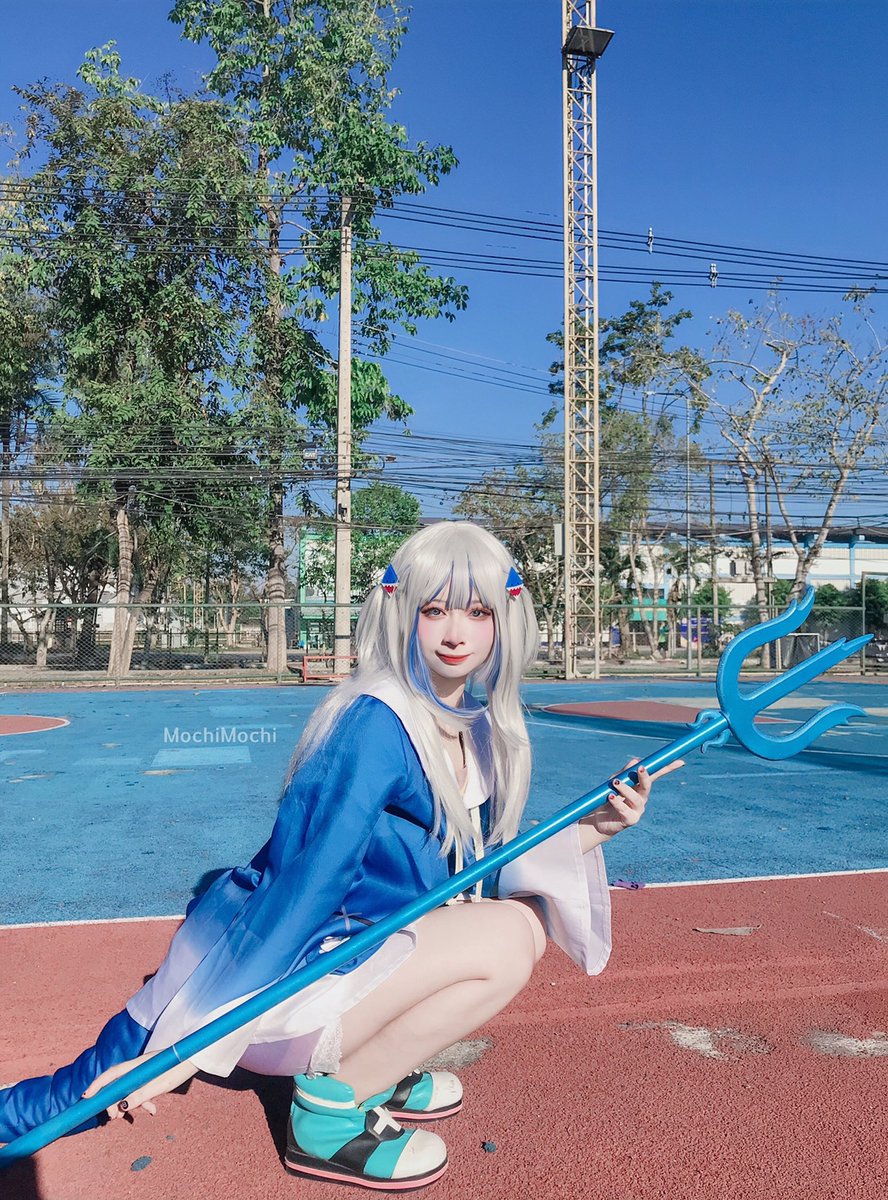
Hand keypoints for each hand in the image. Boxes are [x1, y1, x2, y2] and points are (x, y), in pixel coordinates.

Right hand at [82, 1052, 196, 1121]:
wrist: (195, 1059)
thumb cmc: (179, 1068)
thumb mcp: (160, 1085)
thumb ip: (142, 1094)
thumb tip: (123, 1106)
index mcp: (137, 1065)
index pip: (112, 1074)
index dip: (98, 1085)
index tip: (86, 1097)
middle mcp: (137, 1067)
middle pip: (117, 1085)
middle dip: (113, 1101)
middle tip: (114, 1117)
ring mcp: (144, 1072)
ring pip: (128, 1090)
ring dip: (128, 1103)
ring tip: (130, 1117)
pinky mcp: (151, 1077)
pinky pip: (140, 1090)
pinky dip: (142, 1101)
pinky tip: (152, 1110)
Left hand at [579, 757, 683, 847]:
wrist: (598, 820)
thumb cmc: (607, 798)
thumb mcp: (614, 782)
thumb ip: (624, 773)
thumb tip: (636, 760)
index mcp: (640, 787)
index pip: (655, 775)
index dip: (667, 768)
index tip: (680, 762)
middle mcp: (641, 798)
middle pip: (647, 786)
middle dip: (645, 776)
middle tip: (640, 768)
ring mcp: (637, 810)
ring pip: (636, 798)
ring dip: (625, 788)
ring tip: (615, 782)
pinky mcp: (630, 820)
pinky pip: (625, 810)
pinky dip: (617, 802)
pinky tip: (610, 797)